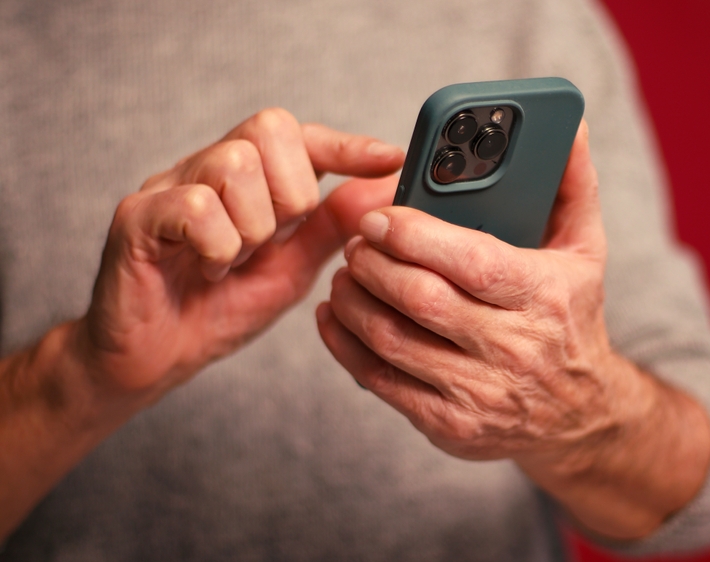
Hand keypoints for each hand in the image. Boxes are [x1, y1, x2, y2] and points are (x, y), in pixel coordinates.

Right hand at [81, 107, 403, 400]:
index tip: (393, 159)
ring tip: (232, 262)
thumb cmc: (219, 309)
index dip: (349, 145)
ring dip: (252, 227)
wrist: (156, 359)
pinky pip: (197, 205)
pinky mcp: (138, 216)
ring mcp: (169, 186)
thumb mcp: (293, 268)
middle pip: (269, 129)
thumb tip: (385, 190)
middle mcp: (207, 168)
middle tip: (271, 242)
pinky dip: (217, 246)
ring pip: (236, 163)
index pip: (303, 136)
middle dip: (290, 193)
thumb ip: (332, 227)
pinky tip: (207, 271)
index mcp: (249, 179)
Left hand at [316, 121, 709, 537]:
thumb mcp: (586, 251)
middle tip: (355, 242)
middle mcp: (514, 348)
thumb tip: (569, 124)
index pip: (470, 261)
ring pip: (392, 340)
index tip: (378, 217)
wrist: (581, 413)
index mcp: (544, 295)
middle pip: (421, 300)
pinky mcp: (451, 425)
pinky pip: (381, 382)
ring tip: (346, 274)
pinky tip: (337, 317)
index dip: (413, 236)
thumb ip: (572, 184)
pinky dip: (346, 345)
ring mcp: (480, 392)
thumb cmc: (573, 317)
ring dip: (353, 301)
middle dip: (373, 264)